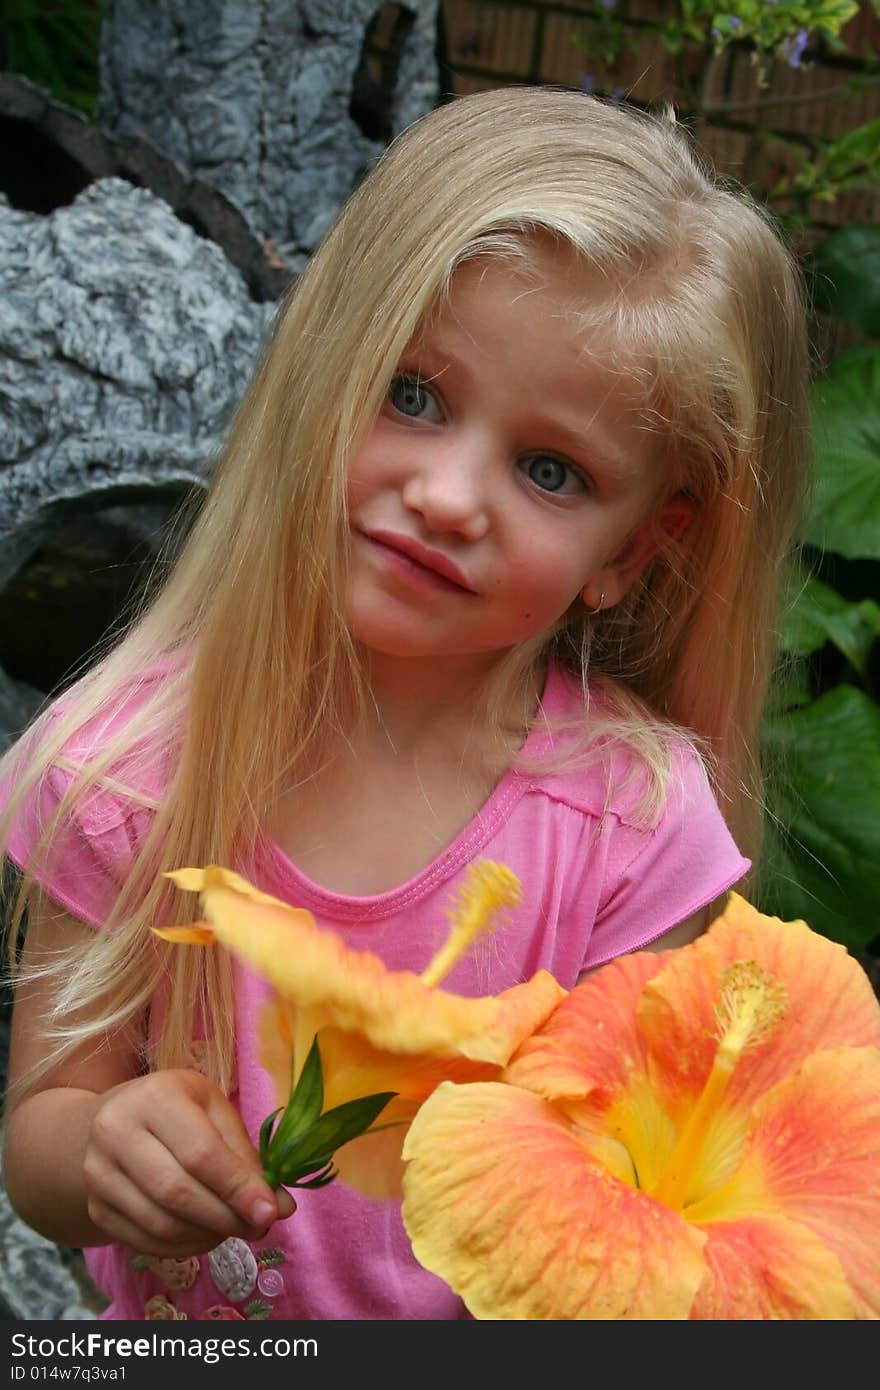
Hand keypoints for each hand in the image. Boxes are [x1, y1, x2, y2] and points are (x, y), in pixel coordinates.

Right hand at [82, 1069, 295, 1256]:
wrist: (114, 1120)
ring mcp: (98, 1173)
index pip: (200, 1153)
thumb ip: (246, 1157)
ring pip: (160, 1223)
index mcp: (155, 1096)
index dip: (237, 1188)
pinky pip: (144, 1241)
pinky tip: (205, 1236)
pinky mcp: (96, 1207)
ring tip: (234, 1229)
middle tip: (258, 1227)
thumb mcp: (215, 1112)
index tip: (269, 1212)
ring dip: (206, 1236)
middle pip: (177, 1192)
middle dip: (225, 1217)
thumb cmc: (178, 1110)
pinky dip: (183, 1247)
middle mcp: (117, 1131)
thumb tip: (280, 1207)